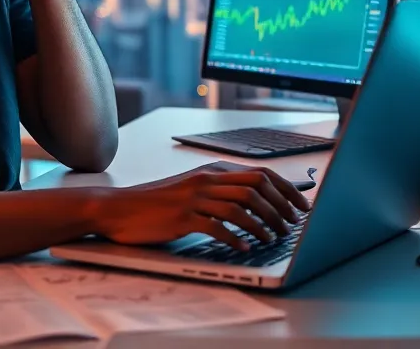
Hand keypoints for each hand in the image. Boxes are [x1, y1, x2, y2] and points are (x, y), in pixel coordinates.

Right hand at [92, 166, 311, 249]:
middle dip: (280, 207)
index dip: (285, 189)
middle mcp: (206, 181)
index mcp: (211, 172)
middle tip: (292, 225)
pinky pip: (217, 227)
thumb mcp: (191, 190)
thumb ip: (219, 192)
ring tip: (273, 238)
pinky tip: (244, 248)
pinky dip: (236, 238)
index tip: (301, 205)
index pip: (259, 174)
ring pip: (241, 207)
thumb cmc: (155, 203)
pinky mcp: (183, 218)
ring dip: (263, 224)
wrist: (119, 208)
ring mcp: (194, 199)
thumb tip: (254, 203)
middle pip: (256, 188)